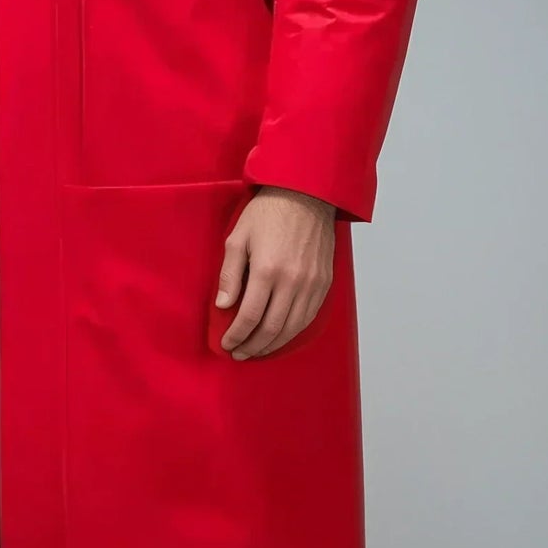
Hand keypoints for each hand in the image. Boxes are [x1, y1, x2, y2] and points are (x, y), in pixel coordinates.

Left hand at [212, 185, 334, 359]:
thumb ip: (230, 275)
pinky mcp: (324, 283)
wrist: (306, 194)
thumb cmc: (268, 212)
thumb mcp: (237, 238)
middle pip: (271, 329)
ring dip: (272, 345)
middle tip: (239, 353)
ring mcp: (311, 284)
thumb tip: (223, 306)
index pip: (249, 317)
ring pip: (292, 329)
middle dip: (252, 346)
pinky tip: (280, 335)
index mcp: (267, 270)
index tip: (226, 343)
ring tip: (257, 349)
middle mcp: (292, 282)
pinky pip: (308, 318)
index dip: (236, 336)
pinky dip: (293, 332)